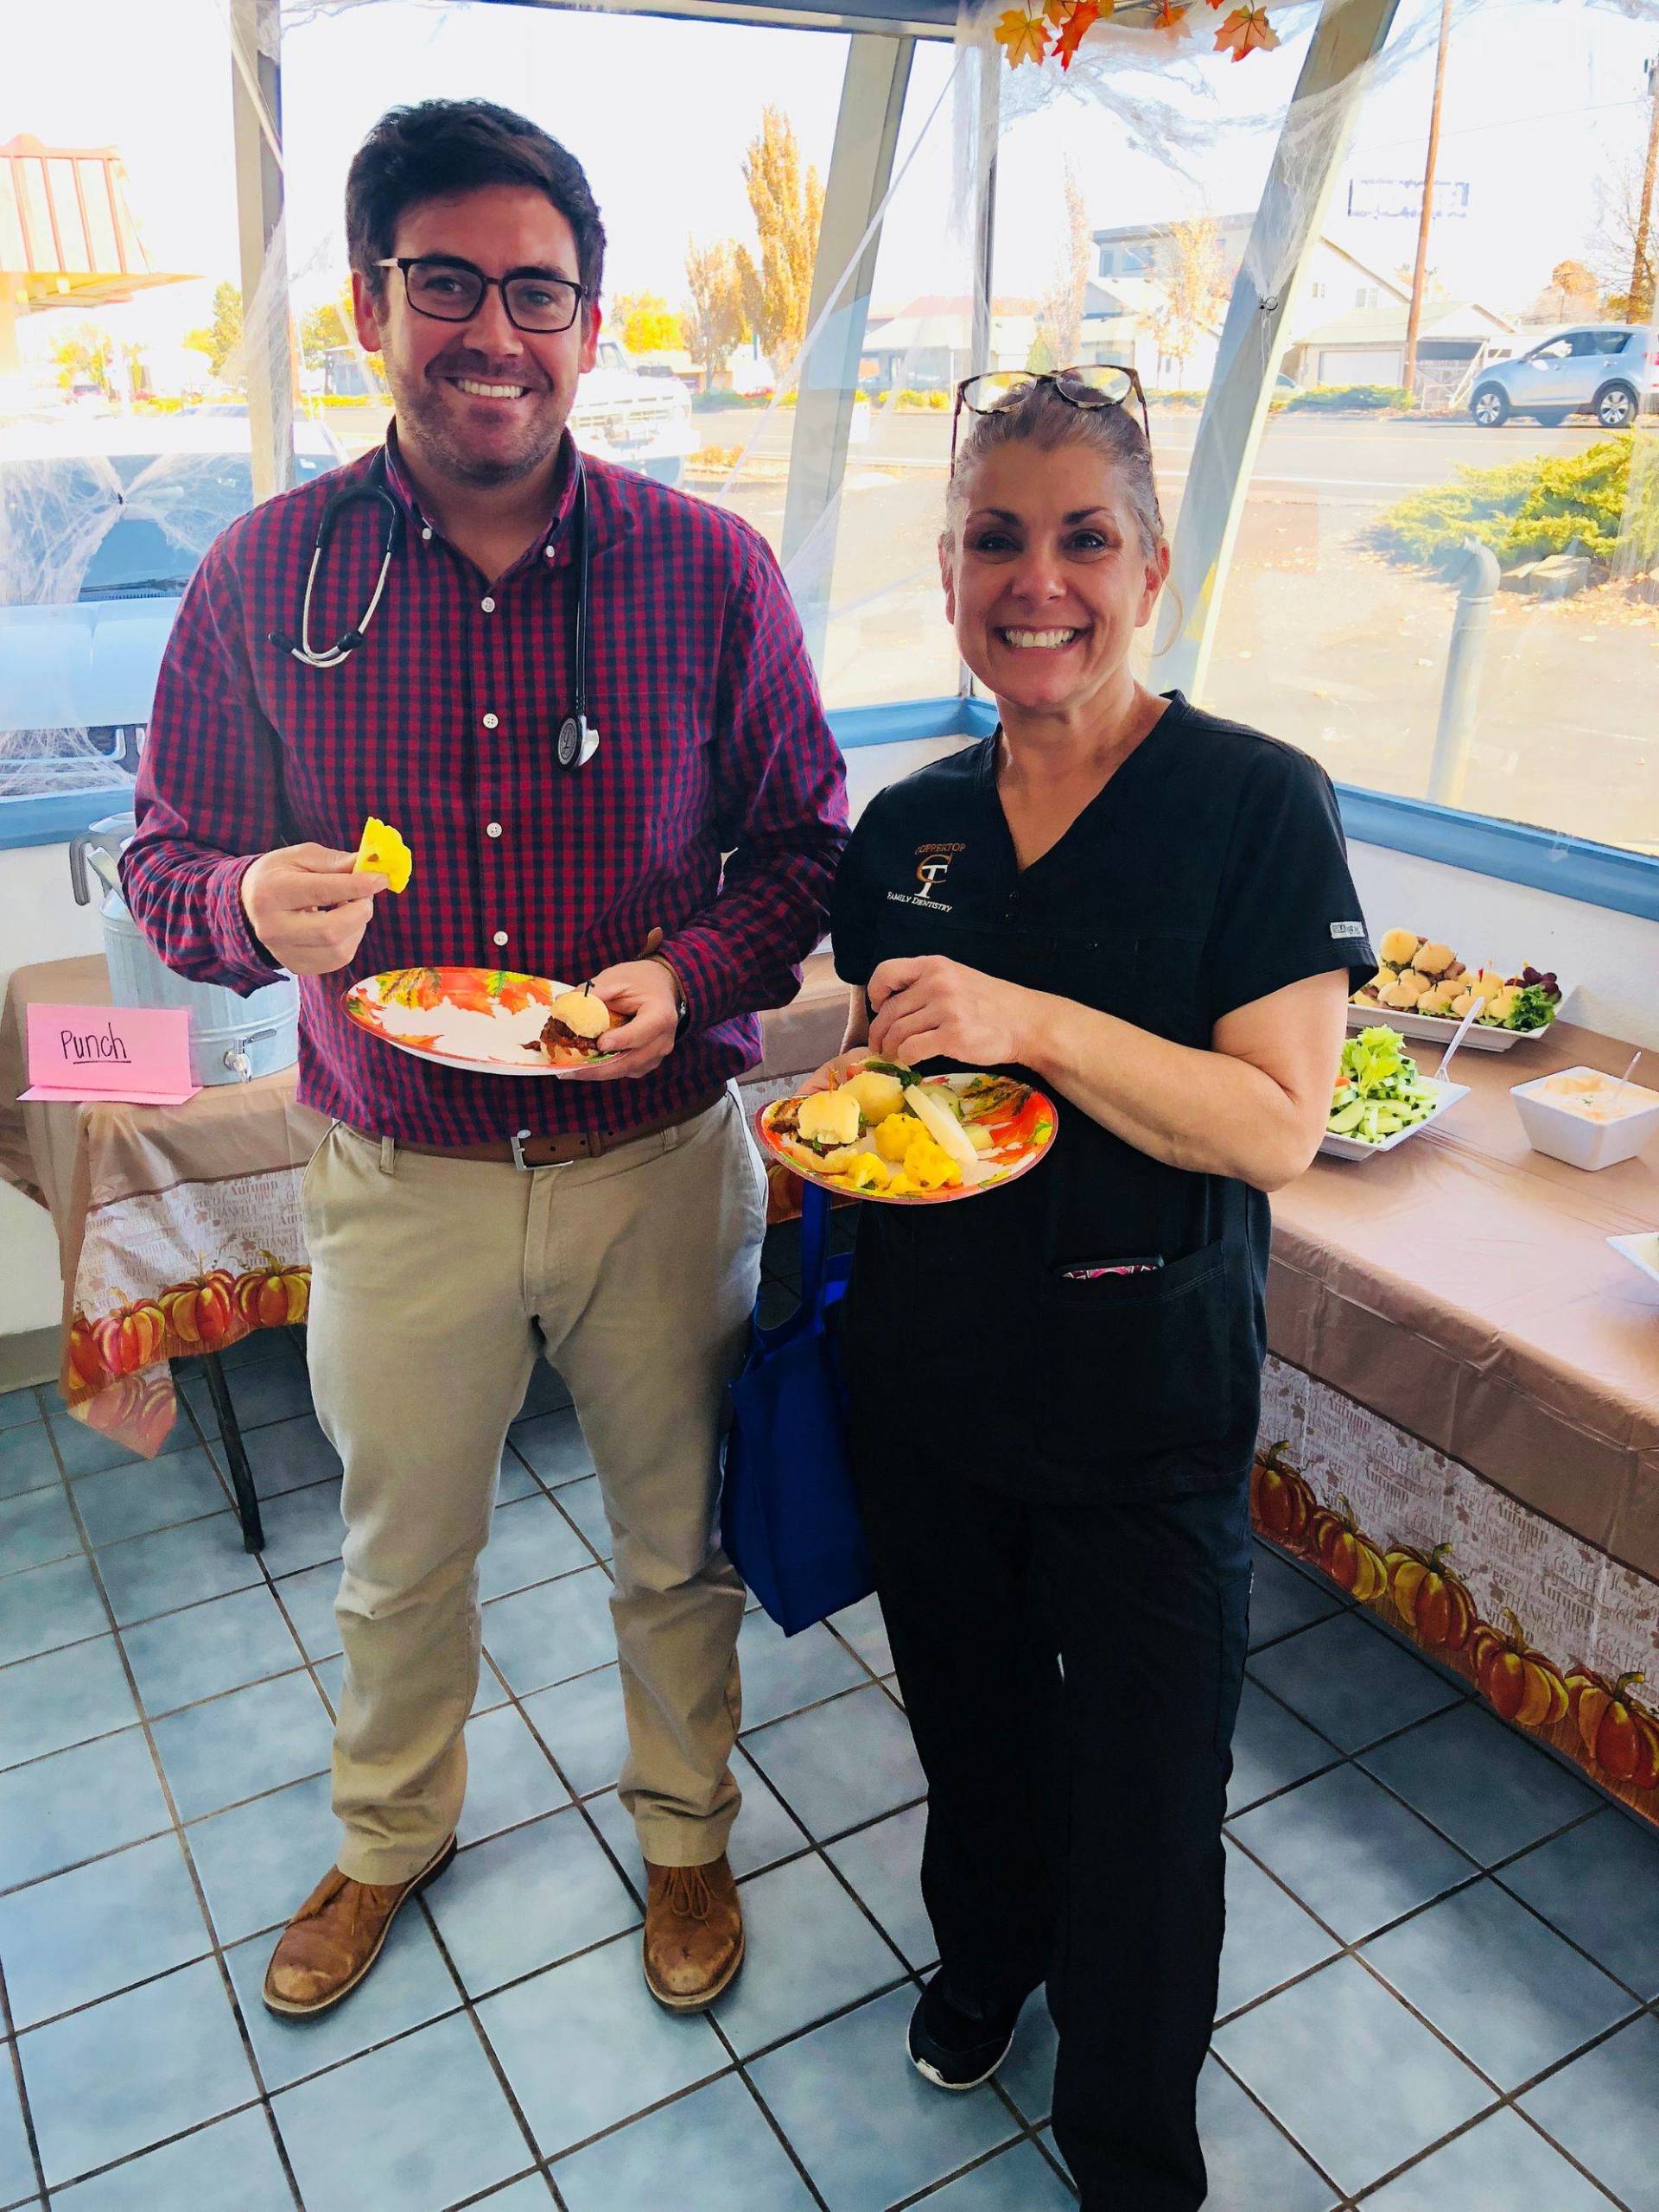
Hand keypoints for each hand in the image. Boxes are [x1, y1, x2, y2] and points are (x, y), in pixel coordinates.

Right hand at [240, 844, 385, 975]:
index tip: (380, 878)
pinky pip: (339, 958)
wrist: (249, 904)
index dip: (356, 886)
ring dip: (357, 925)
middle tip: (365, 894)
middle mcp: (274, 929)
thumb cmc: (278, 875)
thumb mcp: (300, 856)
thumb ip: (334, 861)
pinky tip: (339, 923)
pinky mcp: (297, 967)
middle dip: (360, 910)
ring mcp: (284, 953)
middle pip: (332, 930)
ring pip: (340, 948)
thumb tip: (368, 866)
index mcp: (271, 893)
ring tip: (348, 905)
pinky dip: (350, 938)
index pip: (321, 892)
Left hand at [559, 958, 679, 1081]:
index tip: (600, 1044)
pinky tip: (584, 1065)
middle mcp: (663, 1040)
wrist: (659, 987)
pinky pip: (625, 1071)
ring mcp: (657, 1054)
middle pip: (632, 1060)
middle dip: (600, 1068)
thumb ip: (593, 992)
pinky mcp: (647, 1062)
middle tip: (571, 1070)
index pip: (642, 1032)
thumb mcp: (616, 979)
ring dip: (598, 1072)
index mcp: (660, 1015)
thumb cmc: (638, 981)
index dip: (622, 1040)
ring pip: (625, 1070)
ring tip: (571, 1070)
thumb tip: (563, 1002)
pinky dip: (605, 1070)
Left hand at [867, 956, 1035, 1069]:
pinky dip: (906, 1058)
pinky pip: (913, 1050)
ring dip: (891, 1048)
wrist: (1026, 1022)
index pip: (886, 972)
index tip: (878, 1008)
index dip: (875, 992)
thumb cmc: (991, 1003)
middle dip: (879, 1032)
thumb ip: (927, 984)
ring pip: (898, 1032)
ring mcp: (945, 1010)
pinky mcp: (953, 1036)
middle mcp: (937, 983)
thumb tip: (891, 1005)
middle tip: (880, 1045)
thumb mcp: (958, 978)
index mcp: (935, 966)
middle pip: (889, 1010)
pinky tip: (912, 1060)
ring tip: (893, 1055)